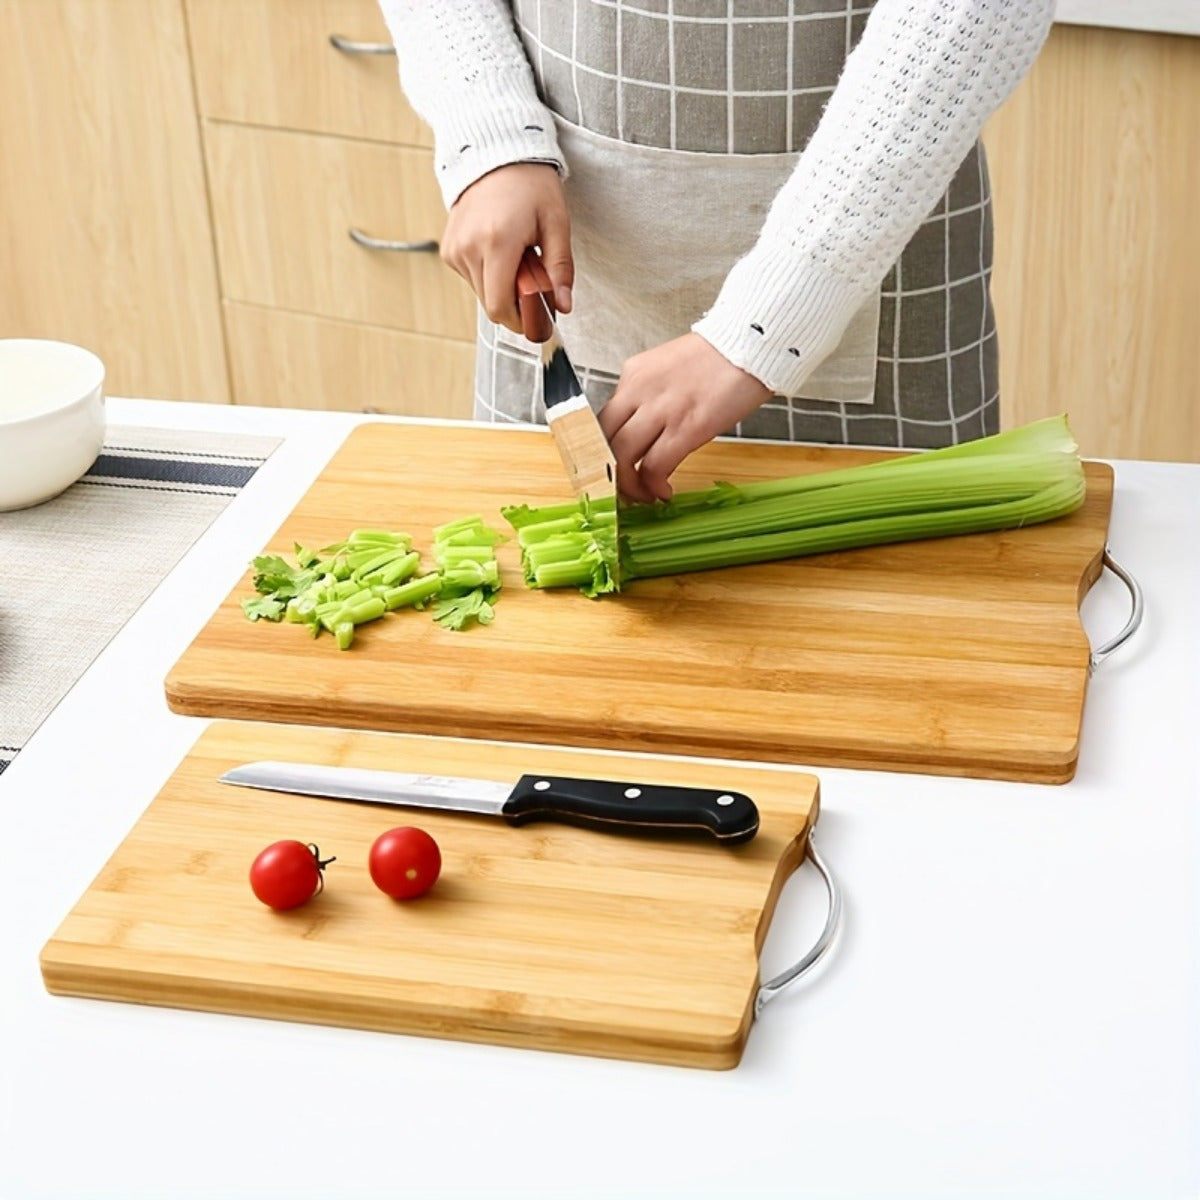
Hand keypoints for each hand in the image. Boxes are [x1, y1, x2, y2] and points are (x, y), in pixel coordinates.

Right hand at [440, 163, 572, 335]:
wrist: (496, 153)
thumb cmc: (530, 185)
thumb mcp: (556, 223)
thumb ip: (560, 268)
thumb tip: (562, 306)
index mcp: (497, 242)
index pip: (500, 307)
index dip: (521, 322)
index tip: (539, 320)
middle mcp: (469, 247)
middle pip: (492, 305)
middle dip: (517, 303)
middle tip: (535, 279)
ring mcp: (455, 249)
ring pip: (482, 294)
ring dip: (503, 288)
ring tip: (518, 258)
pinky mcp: (448, 250)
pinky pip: (472, 279)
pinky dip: (490, 275)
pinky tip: (500, 251)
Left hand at [599, 334, 771, 503]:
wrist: (754, 343)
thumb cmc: (722, 357)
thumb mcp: (671, 368)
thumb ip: (651, 395)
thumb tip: (647, 428)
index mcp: (635, 374)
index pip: (602, 419)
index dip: (604, 450)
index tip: (614, 467)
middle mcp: (639, 390)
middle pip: (604, 440)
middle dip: (611, 472)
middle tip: (623, 488)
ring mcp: (661, 409)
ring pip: (622, 456)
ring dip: (630, 485)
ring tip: (644, 495)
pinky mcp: (687, 427)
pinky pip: (655, 466)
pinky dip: (654, 486)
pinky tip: (664, 490)